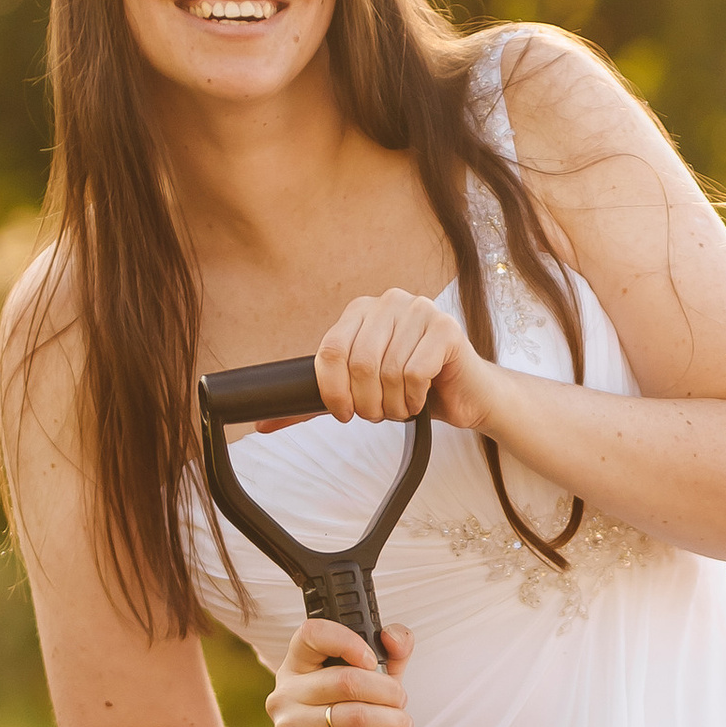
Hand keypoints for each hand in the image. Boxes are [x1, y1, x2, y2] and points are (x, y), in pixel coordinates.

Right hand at [268, 616, 414, 726]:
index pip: (312, 633)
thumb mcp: (373, 683)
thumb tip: (395, 637)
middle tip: (403, 703)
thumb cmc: (351, 726)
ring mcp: (290, 725)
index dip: (347, 640)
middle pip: (346, 680)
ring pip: (356, 715)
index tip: (372, 659)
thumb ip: (390, 653)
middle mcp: (286, 692)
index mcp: (298, 665)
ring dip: (394, 721)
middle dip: (388, 692)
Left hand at [300, 289, 500, 435]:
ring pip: (387, 372)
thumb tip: (261, 425)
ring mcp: (420, 310)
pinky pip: (414, 373)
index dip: (332, 391)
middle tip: (378, 414)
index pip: (330, 350)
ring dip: (392, 405)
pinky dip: (414, 399)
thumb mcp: (355, 393)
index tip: (343, 413)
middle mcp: (388, 301)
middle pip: (358, 363)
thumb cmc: (408, 390)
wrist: (464, 395)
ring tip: (402, 407)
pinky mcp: (446, 328)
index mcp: (360, 310)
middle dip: (365, 402)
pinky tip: (421, 399)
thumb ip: (313, 403)